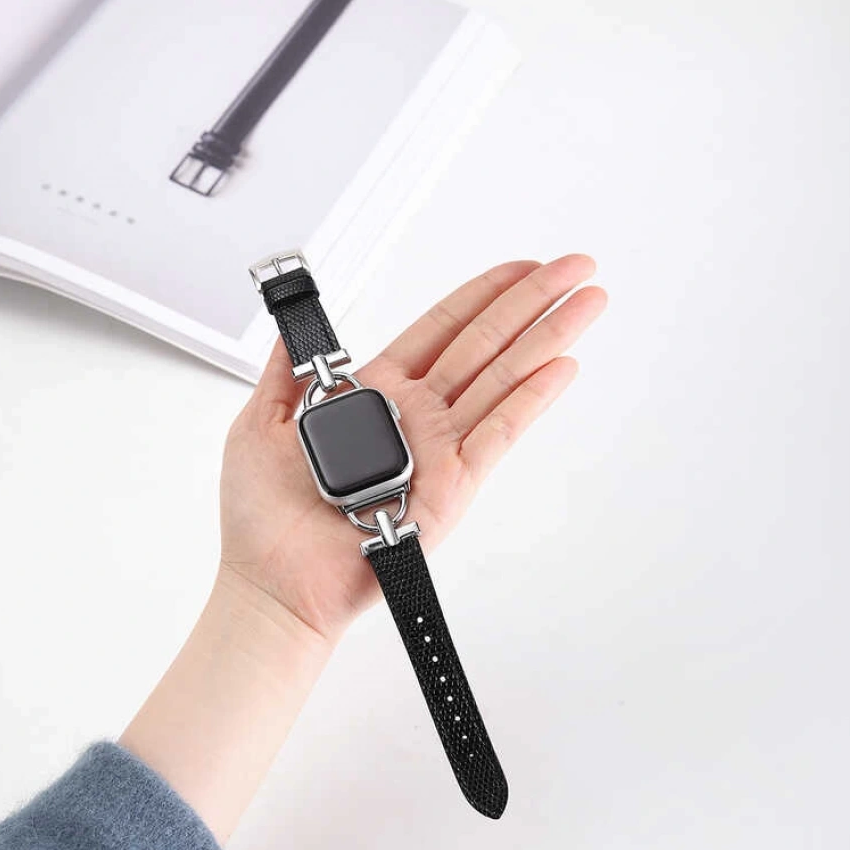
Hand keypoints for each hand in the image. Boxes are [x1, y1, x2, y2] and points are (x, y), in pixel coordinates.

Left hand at [219, 256, 605, 643]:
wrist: (275, 584)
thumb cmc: (262, 517)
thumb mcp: (261, 424)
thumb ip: (285, 372)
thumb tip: (292, 327)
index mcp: (372, 394)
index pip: (439, 329)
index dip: (481, 294)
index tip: (520, 267)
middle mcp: (414, 417)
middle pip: (484, 343)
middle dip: (531, 301)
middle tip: (575, 266)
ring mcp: (438, 450)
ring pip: (502, 379)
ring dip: (546, 337)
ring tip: (587, 301)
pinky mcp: (451, 487)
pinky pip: (498, 433)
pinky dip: (532, 399)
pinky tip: (561, 367)